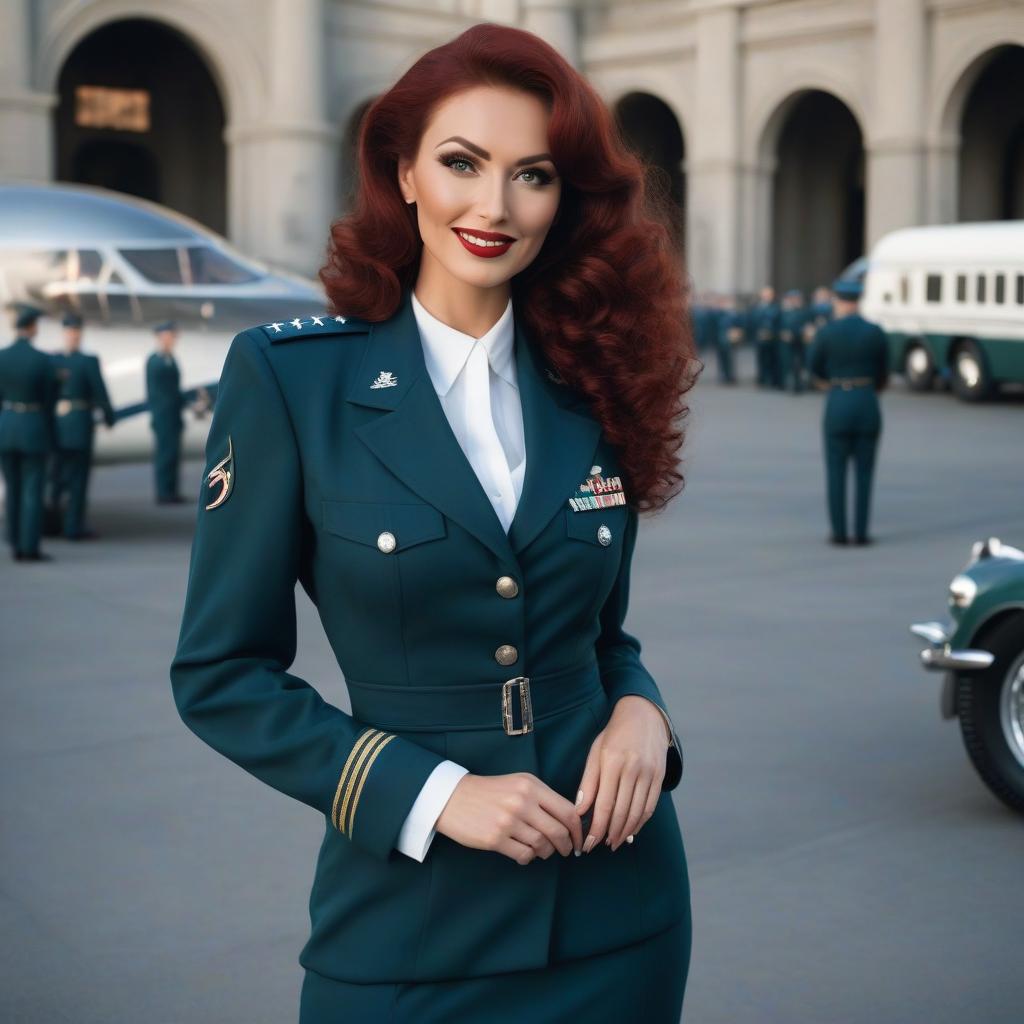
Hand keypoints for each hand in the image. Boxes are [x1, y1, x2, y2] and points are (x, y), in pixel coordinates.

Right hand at [435, 772, 583, 864]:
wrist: (452, 797)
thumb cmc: (490, 792)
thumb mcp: (518, 784)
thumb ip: (542, 798)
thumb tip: (569, 821)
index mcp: (531, 785)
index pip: (567, 810)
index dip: (577, 830)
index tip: (579, 839)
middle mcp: (522, 801)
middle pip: (558, 831)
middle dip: (567, 846)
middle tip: (566, 851)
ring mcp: (508, 820)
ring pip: (542, 846)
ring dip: (546, 852)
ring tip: (541, 851)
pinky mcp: (495, 838)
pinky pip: (524, 856)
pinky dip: (528, 859)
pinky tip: (524, 854)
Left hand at [575, 695, 668, 853]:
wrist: (643, 716)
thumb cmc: (614, 735)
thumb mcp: (595, 753)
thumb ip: (588, 783)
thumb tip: (580, 811)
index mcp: (612, 762)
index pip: (603, 804)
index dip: (596, 828)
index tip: (588, 843)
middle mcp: (633, 769)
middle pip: (621, 812)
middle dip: (609, 834)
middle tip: (600, 846)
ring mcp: (649, 773)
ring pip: (637, 812)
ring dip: (625, 832)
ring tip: (614, 842)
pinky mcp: (660, 777)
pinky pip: (650, 806)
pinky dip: (640, 822)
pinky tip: (631, 831)